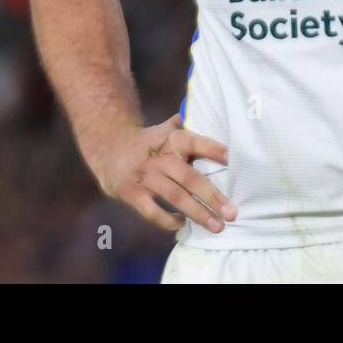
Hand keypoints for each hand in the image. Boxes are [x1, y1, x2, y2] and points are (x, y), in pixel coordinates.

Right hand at [92, 114, 236, 233]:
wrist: (108, 147)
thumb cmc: (148, 142)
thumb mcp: (165, 130)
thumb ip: (187, 127)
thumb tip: (210, 116)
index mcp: (172, 139)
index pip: (196, 143)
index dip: (214, 150)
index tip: (233, 159)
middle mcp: (160, 157)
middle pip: (190, 178)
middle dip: (212, 196)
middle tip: (232, 212)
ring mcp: (146, 177)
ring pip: (175, 197)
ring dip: (198, 213)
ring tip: (217, 226)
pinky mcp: (133, 194)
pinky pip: (153, 212)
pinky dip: (169, 220)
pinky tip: (183, 223)